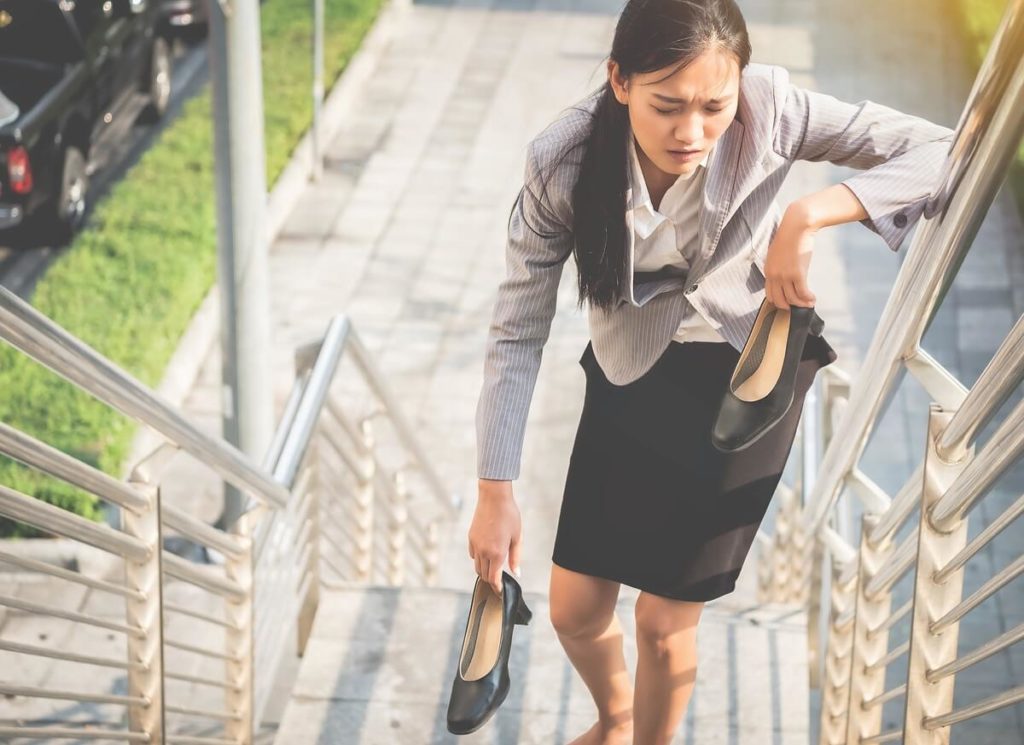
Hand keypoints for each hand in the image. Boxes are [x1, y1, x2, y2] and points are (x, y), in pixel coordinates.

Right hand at [469, 479, 522, 595]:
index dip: (497, 587)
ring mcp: (475, 544)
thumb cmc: (509, 515)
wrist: (494, 497)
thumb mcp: (517, 537)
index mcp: (497, 553)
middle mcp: (484, 551)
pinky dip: (479, 559)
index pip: (493, 578)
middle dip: (491, 580)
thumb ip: (515, 557)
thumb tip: (516, 573)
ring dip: (484, 570)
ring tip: (493, 568)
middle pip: (484, 574)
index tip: (500, 591)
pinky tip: (487, 553)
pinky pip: (473, 555)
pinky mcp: (471, 538)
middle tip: (499, 580)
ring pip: (477, 566)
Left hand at [762, 206, 817, 309]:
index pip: (769, 294)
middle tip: (799, 307)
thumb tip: (786, 277)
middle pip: (779, 300)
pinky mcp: (797, 273)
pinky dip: (808, 298)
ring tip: (809, 303)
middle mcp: (774, 275)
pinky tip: (813, 298)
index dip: (779, 302)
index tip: (788, 303)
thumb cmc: (790, 237)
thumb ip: (778, 267)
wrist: (796, 227)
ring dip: (802, 304)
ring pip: (792, 299)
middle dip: (790, 307)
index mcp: (768, 271)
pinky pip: (802, 293)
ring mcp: (785, 276)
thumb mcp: (777, 254)